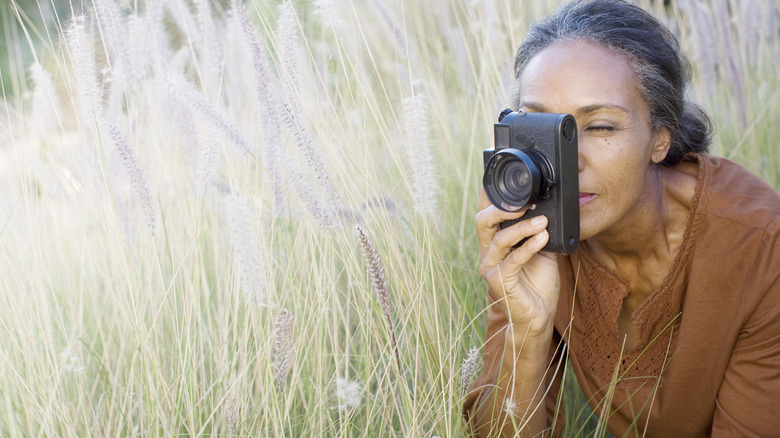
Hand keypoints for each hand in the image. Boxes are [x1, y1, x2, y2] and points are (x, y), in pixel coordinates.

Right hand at [476, 189, 560, 338]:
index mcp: (494, 243)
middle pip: (482, 222)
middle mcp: (487, 253)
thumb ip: (538, 231)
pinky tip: (543, 237)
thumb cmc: (538, 283)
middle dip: (501, 208)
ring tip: (543, 221)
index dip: (495, 199)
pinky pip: (513, 259)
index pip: (487, 215)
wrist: (539, 315)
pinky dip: (529, 246)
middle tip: (525, 203)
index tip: (515, 187)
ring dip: (523, 227)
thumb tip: (548, 209)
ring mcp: (490, 267)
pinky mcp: (499, 281)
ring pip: (500, 239)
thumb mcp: (541, 250)